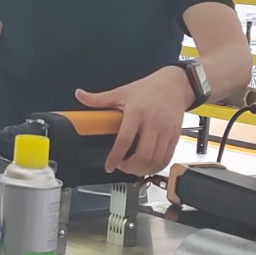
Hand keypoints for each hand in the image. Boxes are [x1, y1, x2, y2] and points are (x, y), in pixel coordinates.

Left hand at [75, 68, 194, 175]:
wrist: (175, 84)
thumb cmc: (148, 88)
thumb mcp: (122, 92)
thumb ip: (99, 98)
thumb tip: (79, 95)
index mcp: (137, 112)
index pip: (125, 139)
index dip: (115, 157)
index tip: (109, 165)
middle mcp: (153, 122)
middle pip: (143, 155)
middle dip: (131, 167)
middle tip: (122, 166)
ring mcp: (166, 130)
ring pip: (156, 160)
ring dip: (143, 170)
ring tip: (133, 168)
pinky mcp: (175, 135)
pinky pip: (167, 158)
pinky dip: (156, 167)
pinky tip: (147, 165)